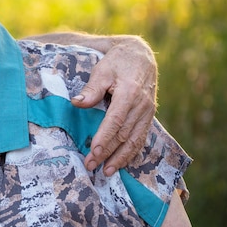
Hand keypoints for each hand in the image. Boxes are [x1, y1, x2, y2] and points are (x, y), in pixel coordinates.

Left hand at [71, 36, 157, 175]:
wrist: (141, 55)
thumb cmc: (118, 62)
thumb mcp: (102, 70)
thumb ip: (91, 89)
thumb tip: (77, 103)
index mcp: (130, 93)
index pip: (116, 121)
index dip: (104, 138)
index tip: (93, 152)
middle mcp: (142, 106)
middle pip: (124, 135)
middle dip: (108, 153)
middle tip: (91, 166)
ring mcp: (148, 112)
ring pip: (135, 140)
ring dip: (121, 158)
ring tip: (107, 171)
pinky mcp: (149, 115)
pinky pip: (141, 137)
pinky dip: (132, 152)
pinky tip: (122, 162)